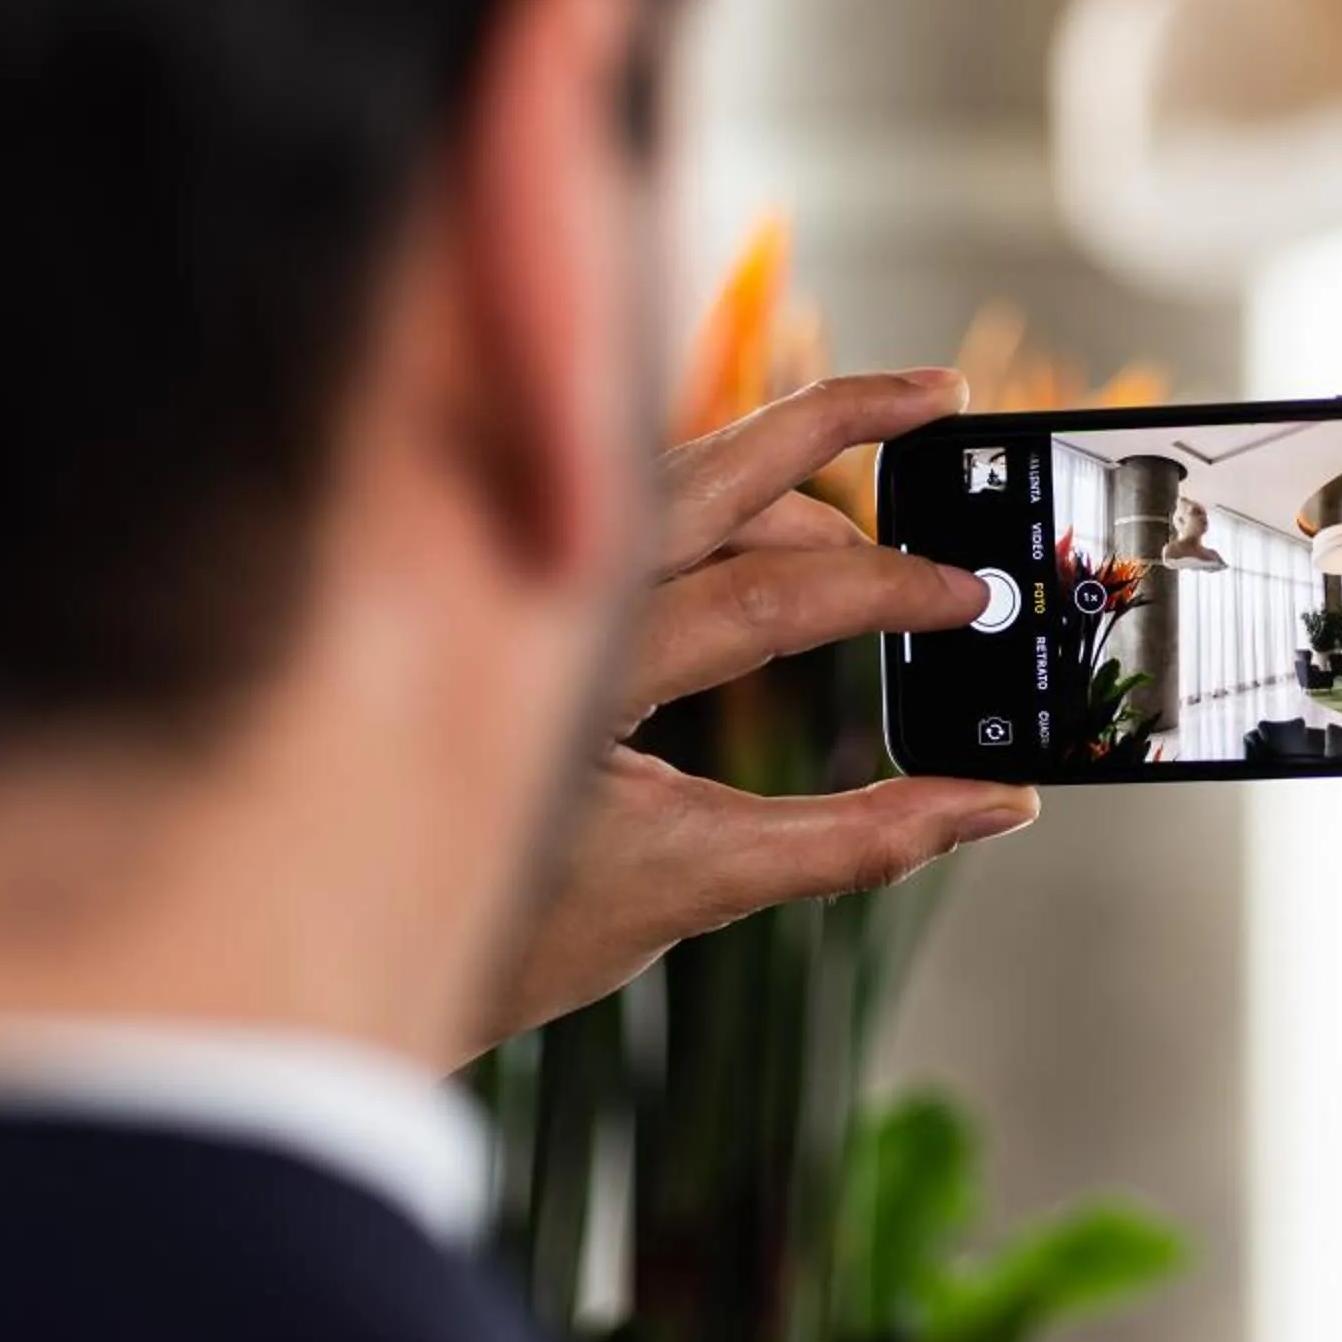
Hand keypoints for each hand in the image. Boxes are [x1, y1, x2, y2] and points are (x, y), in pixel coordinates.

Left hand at [476, 369, 1035, 1052]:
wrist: (348, 943)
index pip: (764, 595)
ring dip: (783, 484)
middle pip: (711, 464)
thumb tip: (993, 807)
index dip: (887, 589)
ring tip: (872, 530)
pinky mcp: (506, 576)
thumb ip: (858, 840)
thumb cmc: (503, 928)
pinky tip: (775, 537)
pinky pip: (634, 509)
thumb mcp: (696, 885)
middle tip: (946, 398)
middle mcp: (528, 591)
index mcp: (568, 672)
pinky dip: (723, 509)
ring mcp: (508, 571)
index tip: (971, 600)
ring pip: (674, 480)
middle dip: (840, 417)